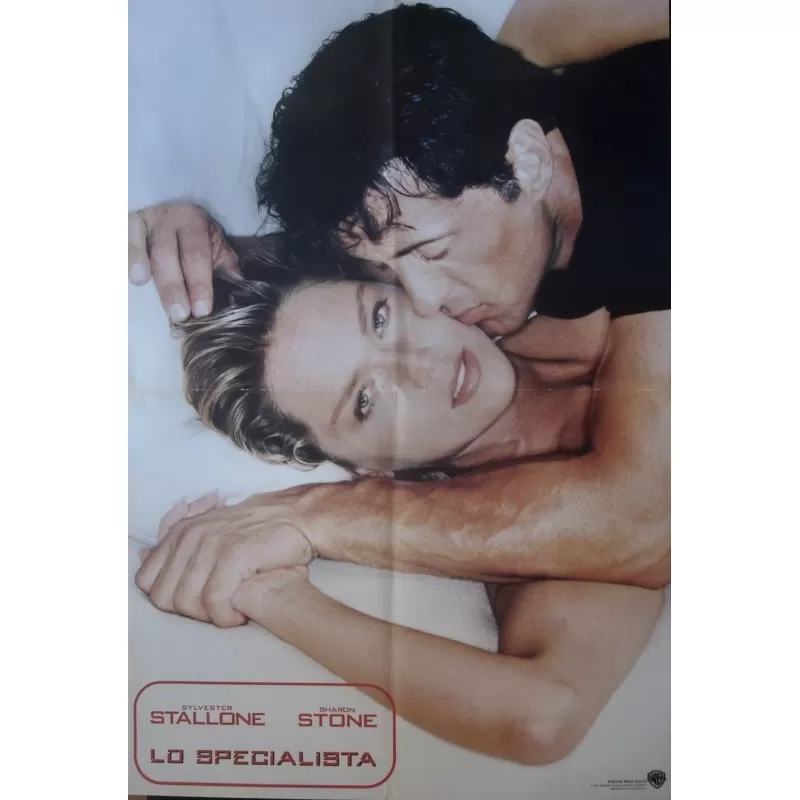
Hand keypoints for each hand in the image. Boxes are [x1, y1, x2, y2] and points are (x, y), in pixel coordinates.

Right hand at [128, 202, 240, 321]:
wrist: (173, 216)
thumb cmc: (197, 241)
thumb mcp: (216, 250)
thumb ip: (226, 269)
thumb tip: (242, 293)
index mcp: (196, 223)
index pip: (197, 256)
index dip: (200, 284)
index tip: (202, 310)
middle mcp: (169, 218)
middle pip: (168, 252)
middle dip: (173, 285)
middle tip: (178, 314)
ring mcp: (144, 219)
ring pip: (141, 241)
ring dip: (139, 261)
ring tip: (140, 282)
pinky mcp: (125, 224)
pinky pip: (119, 235)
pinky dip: (120, 249)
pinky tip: (121, 269)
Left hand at [135, 492, 316, 627]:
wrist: (297, 518)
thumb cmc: (255, 532)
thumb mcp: (208, 531)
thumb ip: (176, 546)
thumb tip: (139, 555)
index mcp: (180, 533)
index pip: (147, 582)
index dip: (168, 602)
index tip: (197, 604)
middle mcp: (190, 536)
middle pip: (163, 597)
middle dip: (188, 614)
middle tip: (216, 612)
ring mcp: (211, 544)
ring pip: (186, 602)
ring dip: (209, 618)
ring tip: (231, 614)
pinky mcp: (233, 555)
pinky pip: (214, 602)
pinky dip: (226, 618)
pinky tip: (241, 616)